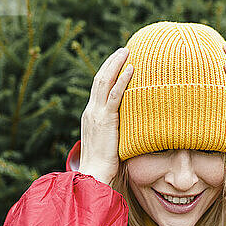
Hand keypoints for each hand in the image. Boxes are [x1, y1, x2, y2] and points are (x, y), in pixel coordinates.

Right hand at [79, 47, 132, 184]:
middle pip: (100, 79)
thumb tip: (134, 129)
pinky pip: (115, 96)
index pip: (98, 88)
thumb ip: (118, 132)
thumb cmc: (105, 165)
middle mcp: (91, 111)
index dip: (107, 72)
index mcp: (91, 116)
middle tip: (124, 50)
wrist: (95, 175)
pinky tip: (131, 69)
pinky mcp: (106, 120)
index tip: (117, 61)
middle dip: (111, 62)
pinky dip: (123, 81)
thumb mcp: (111, 143)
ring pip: (105, 82)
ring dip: (116, 64)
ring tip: (127, 51)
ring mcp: (97, 114)